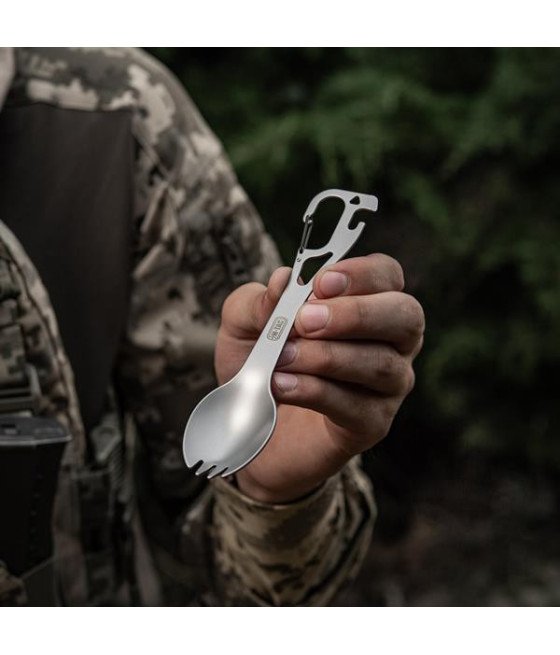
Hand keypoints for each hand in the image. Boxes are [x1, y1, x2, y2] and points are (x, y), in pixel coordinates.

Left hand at [215, 254, 424, 502]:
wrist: (249, 422)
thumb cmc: (259, 360)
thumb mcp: (245, 323)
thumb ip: (261, 301)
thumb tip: (283, 280)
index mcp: (368, 302)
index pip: (387, 275)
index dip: (361, 274)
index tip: (320, 283)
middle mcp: (391, 341)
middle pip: (405, 316)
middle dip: (355, 314)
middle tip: (305, 320)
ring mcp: (388, 385)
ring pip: (380, 364)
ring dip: (326, 357)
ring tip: (282, 357)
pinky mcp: (373, 423)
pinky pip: (357, 405)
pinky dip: (315, 391)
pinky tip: (282, 386)